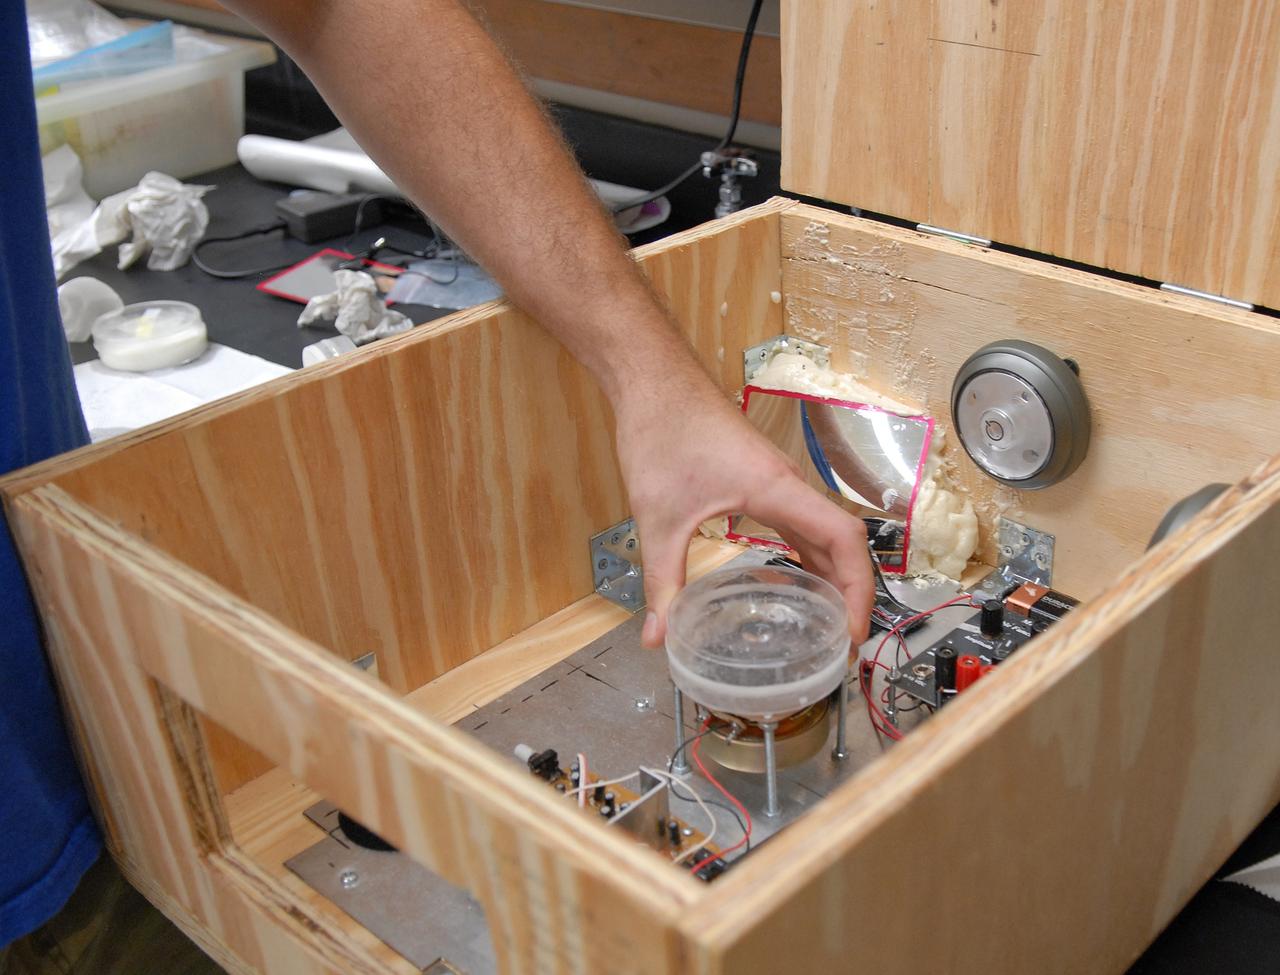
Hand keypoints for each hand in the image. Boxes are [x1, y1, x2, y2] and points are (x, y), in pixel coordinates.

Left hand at [614, 380, 873, 649]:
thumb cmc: (661, 432)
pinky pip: (799, 521)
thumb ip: (661, 581)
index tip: (852, 631)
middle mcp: (786, 483)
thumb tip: (657, 637)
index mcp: (776, 489)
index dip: (857, 587)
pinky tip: (791, 581)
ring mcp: (775, 479)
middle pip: (842, 539)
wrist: (652, 378)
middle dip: (850, 590)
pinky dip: (806, 554)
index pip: (844, 538)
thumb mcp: (658, 518)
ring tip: (825, 622)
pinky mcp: (758, 477)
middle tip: (842, 642)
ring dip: (831, 573)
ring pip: (821, 530)